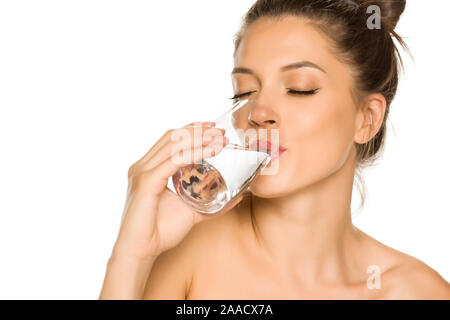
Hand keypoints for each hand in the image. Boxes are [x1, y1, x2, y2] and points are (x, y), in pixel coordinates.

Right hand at [111, 122, 243, 260]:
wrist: (141, 252)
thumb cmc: (160, 232)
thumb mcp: (191, 211)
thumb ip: (210, 203)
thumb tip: (236, 196)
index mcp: (149, 169)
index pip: (170, 139)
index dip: (192, 129)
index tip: (213, 127)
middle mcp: (143, 166)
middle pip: (172, 136)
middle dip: (198, 130)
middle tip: (221, 131)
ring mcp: (142, 172)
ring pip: (173, 145)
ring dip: (199, 138)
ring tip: (219, 138)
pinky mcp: (146, 182)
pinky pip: (173, 161)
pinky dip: (194, 153)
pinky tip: (211, 151)